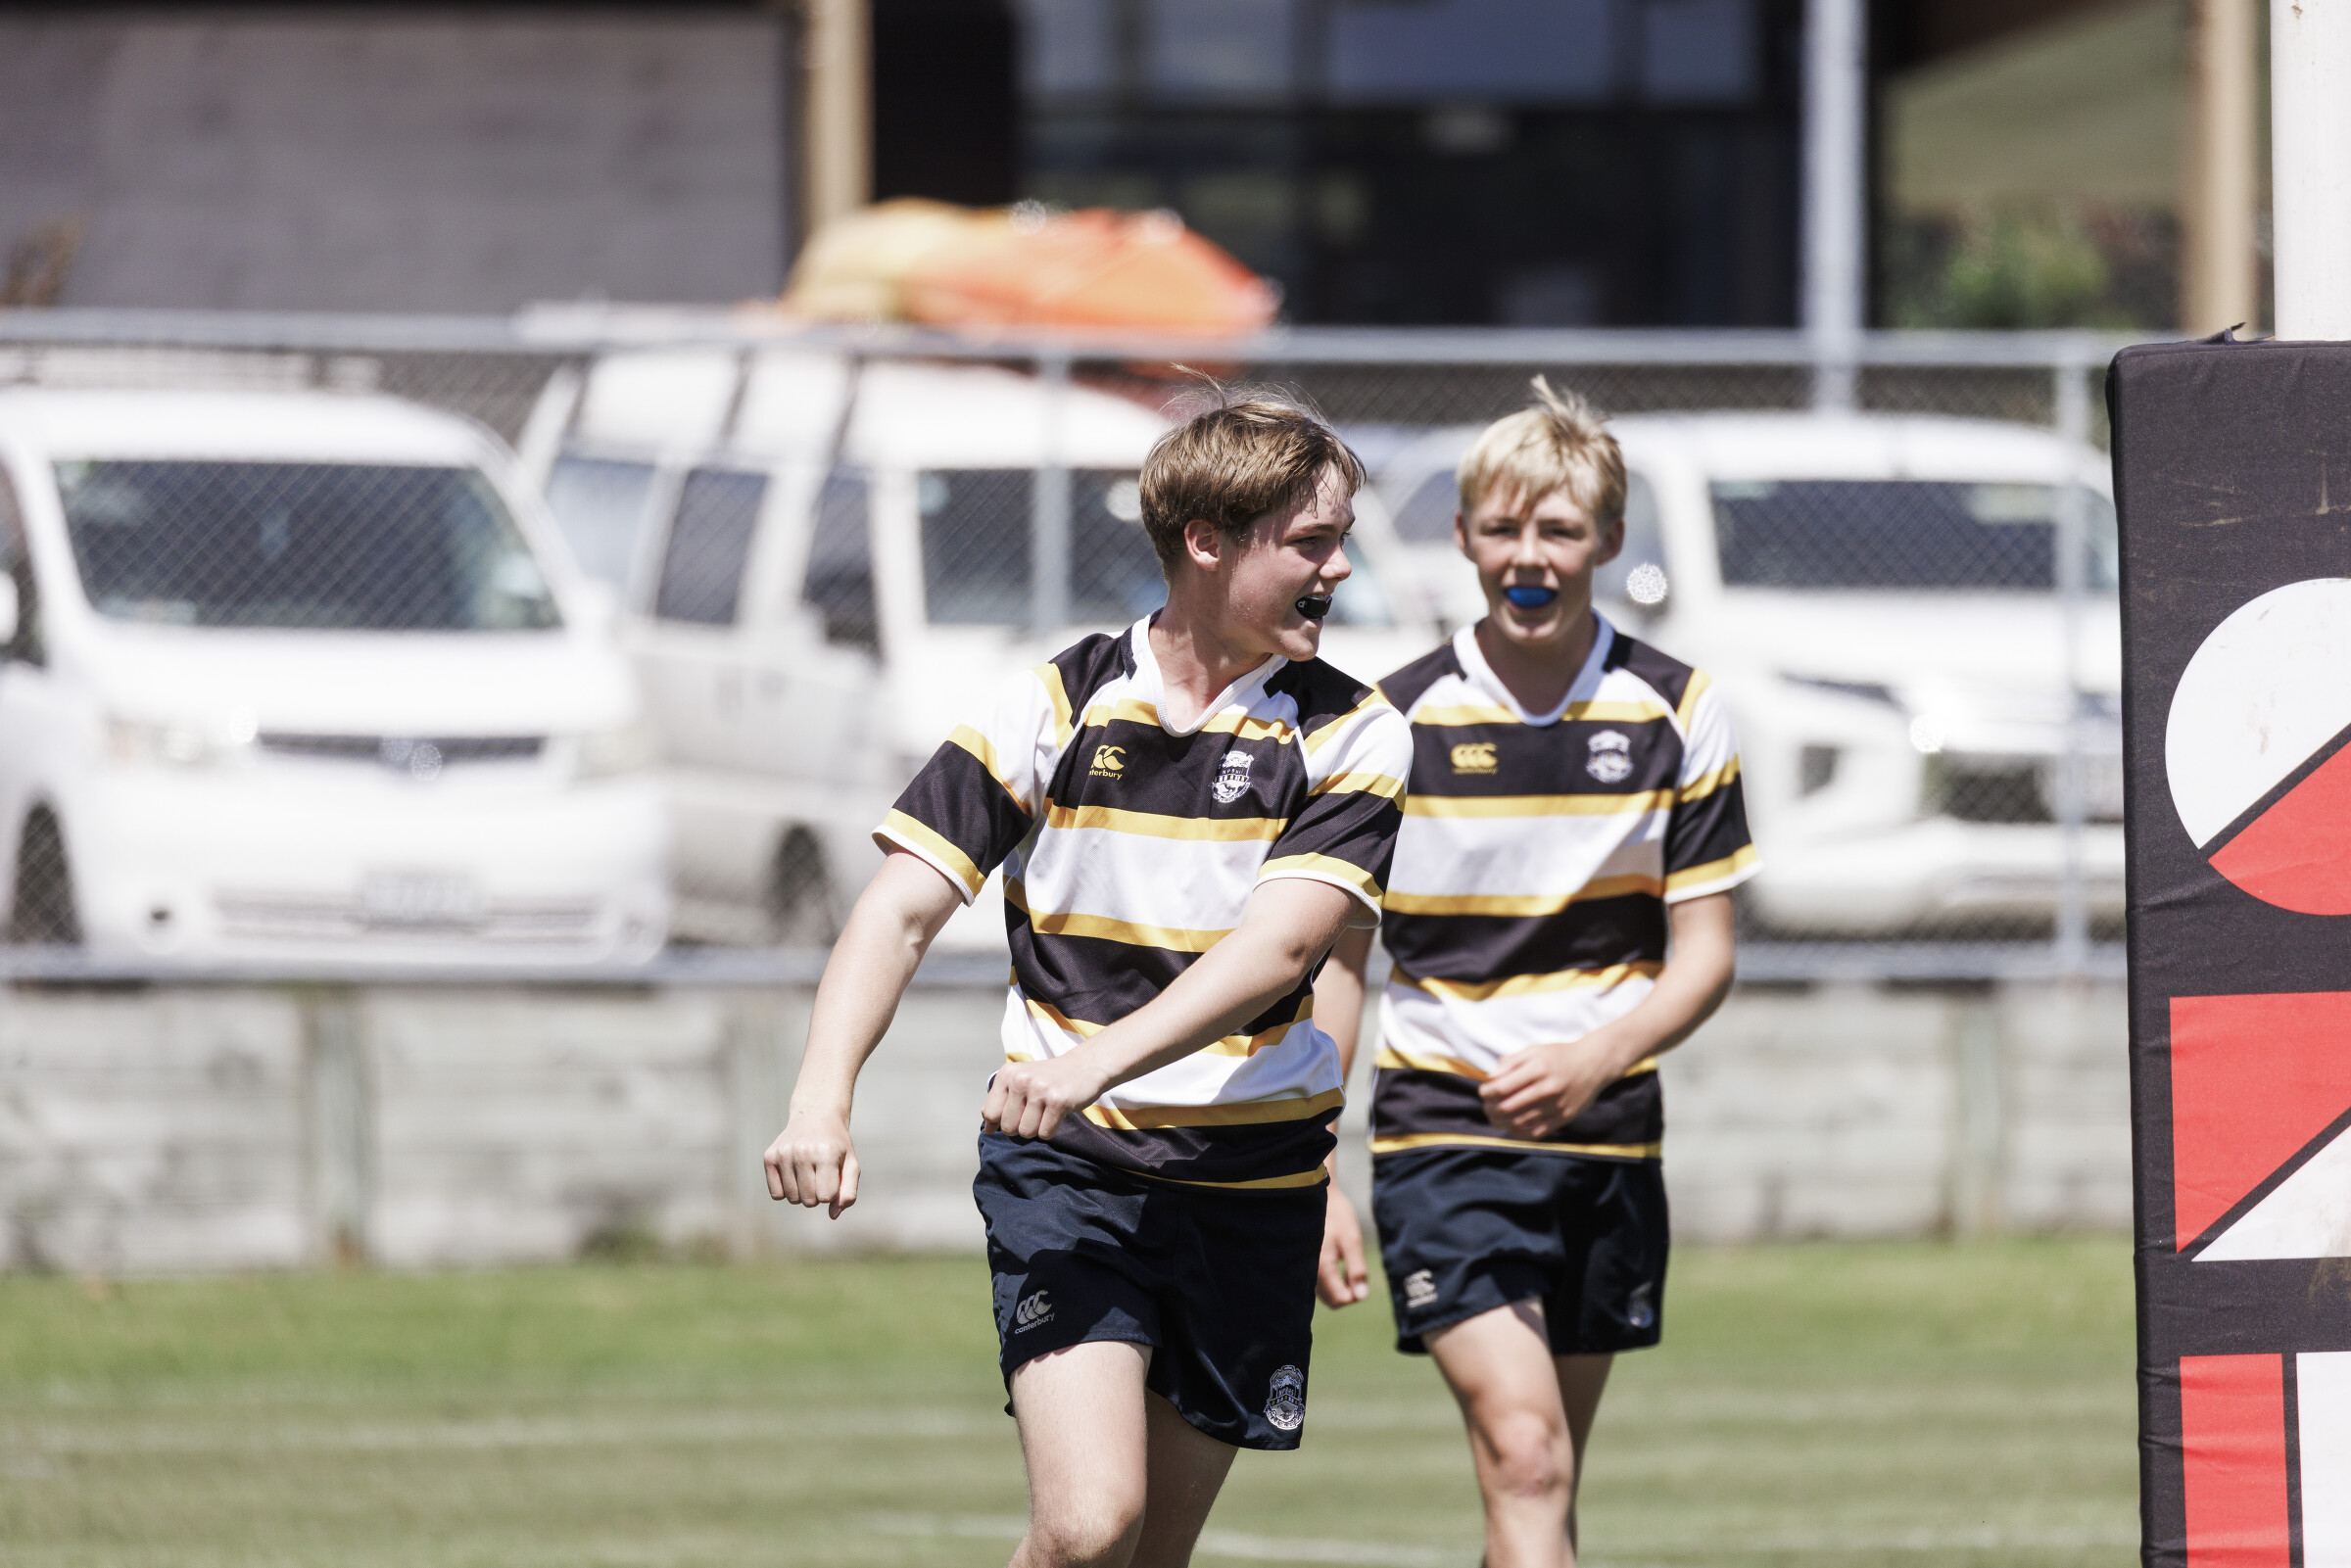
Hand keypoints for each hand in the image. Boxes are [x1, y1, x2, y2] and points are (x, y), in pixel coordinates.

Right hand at [764, 1108, 860, 1218]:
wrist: (815, 1116)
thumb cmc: (836, 1145)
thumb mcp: (851, 1165)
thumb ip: (848, 1192)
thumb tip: (833, 1215)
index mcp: (826, 1153)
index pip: (825, 1197)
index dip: (831, 1193)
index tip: (832, 1178)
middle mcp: (803, 1152)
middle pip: (808, 1201)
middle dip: (817, 1195)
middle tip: (820, 1175)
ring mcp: (784, 1153)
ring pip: (792, 1199)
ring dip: (802, 1193)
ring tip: (808, 1173)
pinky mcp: (769, 1156)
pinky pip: (776, 1194)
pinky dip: (785, 1191)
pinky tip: (793, 1175)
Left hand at [982, 1052, 1108, 1140]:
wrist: (1085, 1066)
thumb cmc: (1050, 1078)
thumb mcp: (1021, 1082)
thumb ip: (1001, 1102)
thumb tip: (987, 1127)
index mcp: (1007, 1074)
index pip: (990, 1113)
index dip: (1000, 1122)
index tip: (1015, 1115)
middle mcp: (1020, 1079)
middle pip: (1008, 1127)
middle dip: (1021, 1127)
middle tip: (1035, 1112)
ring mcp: (1039, 1089)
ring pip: (1026, 1132)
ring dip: (1037, 1129)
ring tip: (1046, 1112)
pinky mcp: (1058, 1101)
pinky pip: (1045, 1133)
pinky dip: (1051, 1129)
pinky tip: (1057, 1114)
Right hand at [1317, 1181, 1369, 1307]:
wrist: (1318, 1197)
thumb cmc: (1336, 1216)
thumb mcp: (1352, 1241)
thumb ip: (1356, 1270)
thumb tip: (1361, 1297)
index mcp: (1321, 1268)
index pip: (1340, 1300)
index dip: (1355, 1294)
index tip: (1361, 1275)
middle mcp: (1309, 1273)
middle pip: (1332, 1301)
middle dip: (1348, 1292)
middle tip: (1355, 1269)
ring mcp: (1305, 1270)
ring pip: (1326, 1294)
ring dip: (1339, 1286)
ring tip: (1345, 1261)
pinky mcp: (1305, 1265)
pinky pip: (1320, 1284)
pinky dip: (1331, 1280)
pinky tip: (1336, 1260)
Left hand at [1479, 1035, 1623, 1140]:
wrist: (1594, 1064)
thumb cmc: (1559, 1056)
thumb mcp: (1535, 1050)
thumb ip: (1511, 1062)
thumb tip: (1490, 1077)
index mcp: (1538, 1069)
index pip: (1503, 1087)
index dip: (1487, 1093)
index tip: (1483, 1092)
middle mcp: (1548, 1088)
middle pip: (1509, 1107)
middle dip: (1491, 1109)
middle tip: (1487, 1108)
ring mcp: (1557, 1105)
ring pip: (1520, 1122)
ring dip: (1502, 1123)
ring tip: (1496, 1118)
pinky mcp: (1564, 1118)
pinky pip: (1537, 1132)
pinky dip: (1520, 1132)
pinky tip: (1513, 1127)